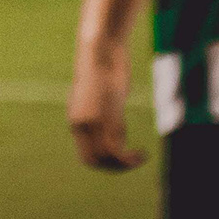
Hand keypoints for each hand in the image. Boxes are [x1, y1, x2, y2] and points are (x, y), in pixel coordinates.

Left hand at [67, 38, 145, 172]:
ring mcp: (91, 123)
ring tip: (139, 157)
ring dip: (124, 165)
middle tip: (131, 161)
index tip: (122, 157)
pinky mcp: (104, 117)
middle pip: (92, 162)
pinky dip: (130, 159)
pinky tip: (142, 154)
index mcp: (76, 121)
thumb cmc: (103, 68)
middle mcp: (80, 125)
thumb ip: (103, 113)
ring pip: (104, 159)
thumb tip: (113, 120)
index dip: (105, 163)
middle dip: (113, 168)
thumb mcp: (101, 95)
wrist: (100, 50)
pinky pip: (116, 151)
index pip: (87, 156)